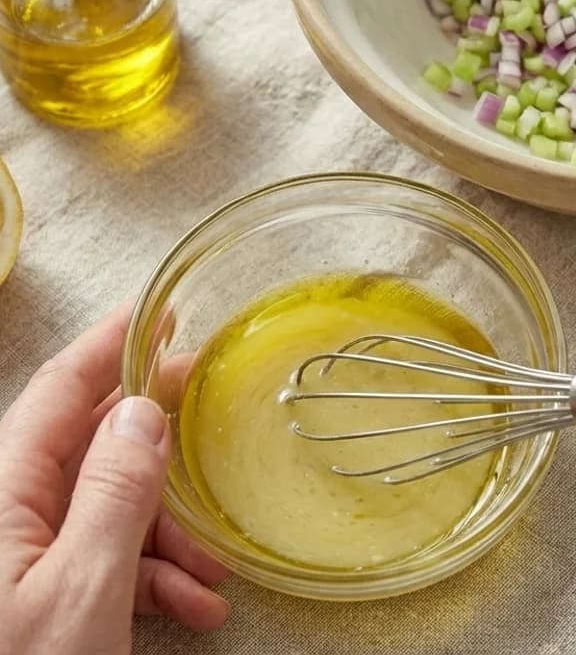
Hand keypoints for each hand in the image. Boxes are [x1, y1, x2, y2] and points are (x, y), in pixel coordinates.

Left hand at [0, 304, 229, 654]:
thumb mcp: (79, 594)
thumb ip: (113, 495)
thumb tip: (144, 414)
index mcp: (2, 493)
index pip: (61, 391)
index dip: (111, 344)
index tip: (159, 311)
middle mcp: (8, 512)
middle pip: (91, 446)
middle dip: (157, 440)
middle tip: (210, 412)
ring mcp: (23, 553)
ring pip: (104, 507)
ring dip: (165, 531)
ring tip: (210, 573)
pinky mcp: (37, 591)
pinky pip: (99, 557)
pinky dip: (147, 575)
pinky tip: (188, 607)